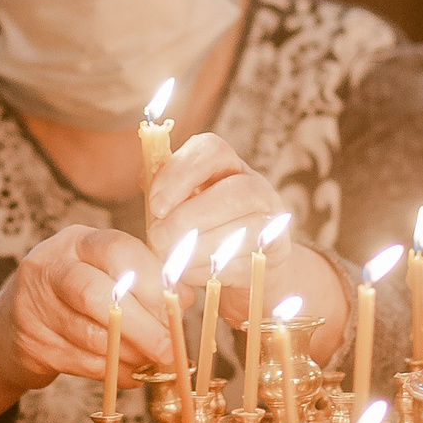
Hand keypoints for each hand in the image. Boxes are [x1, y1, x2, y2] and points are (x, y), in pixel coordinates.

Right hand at [0, 225, 175, 422]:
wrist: (9, 326)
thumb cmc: (72, 296)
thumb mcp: (103, 272)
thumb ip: (143, 279)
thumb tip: (184, 298)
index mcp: (77, 241)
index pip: (117, 251)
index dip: (152, 281)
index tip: (179, 306)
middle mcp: (50, 266)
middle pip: (98, 294)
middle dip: (142, 325)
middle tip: (169, 347)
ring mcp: (34, 305)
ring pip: (90, 334)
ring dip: (131, 353)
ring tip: (154, 362)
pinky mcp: (31, 343)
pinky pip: (82, 362)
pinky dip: (114, 371)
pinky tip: (132, 373)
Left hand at [148, 133, 346, 349]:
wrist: (244, 264)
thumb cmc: (202, 228)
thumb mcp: (181, 204)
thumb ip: (164, 191)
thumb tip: (146, 183)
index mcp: (228, 164)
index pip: (212, 150)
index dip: (180, 173)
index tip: (155, 204)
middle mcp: (255, 186)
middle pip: (234, 192)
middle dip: (189, 217)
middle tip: (157, 237)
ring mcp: (271, 219)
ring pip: (243, 229)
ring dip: (199, 247)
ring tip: (171, 258)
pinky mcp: (276, 252)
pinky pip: (244, 260)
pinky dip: (211, 269)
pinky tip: (188, 273)